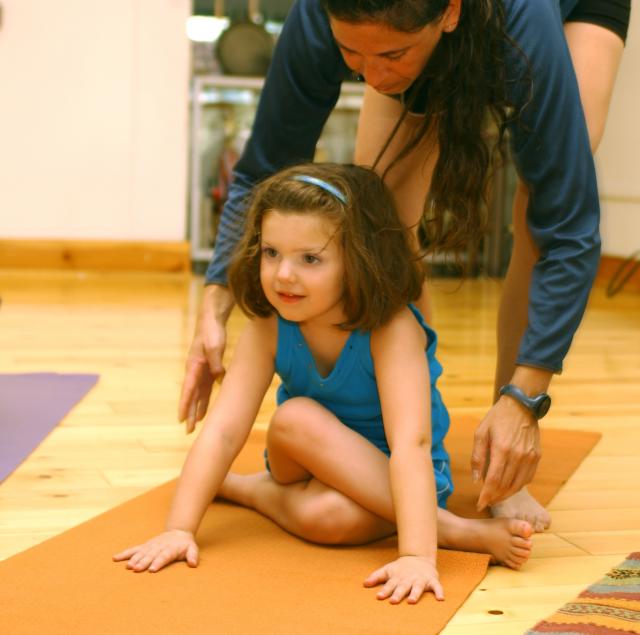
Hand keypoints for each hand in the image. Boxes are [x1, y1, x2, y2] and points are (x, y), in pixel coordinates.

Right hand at [112, 529, 198, 572]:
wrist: (178, 532)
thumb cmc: (185, 544)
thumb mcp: (192, 548)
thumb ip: (193, 555)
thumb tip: (193, 564)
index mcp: (170, 548)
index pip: (164, 556)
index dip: (158, 562)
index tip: (152, 569)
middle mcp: (159, 546)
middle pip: (150, 555)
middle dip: (143, 562)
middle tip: (136, 569)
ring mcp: (151, 546)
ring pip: (141, 552)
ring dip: (134, 559)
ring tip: (127, 567)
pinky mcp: (145, 546)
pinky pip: (134, 549)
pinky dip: (125, 553)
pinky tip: (115, 558)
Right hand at [178, 285, 232, 432]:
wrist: (212, 318)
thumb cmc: (212, 330)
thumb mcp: (215, 345)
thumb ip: (216, 362)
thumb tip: (218, 377)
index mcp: (194, 365)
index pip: (188, 389)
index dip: (186, 405)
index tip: (182, 419)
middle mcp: (195, 370)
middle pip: (192, 395)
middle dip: (190, 413)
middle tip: (188, 431)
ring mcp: (201, 369)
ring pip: (199, 393)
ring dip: (198, 408)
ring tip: (197, 423)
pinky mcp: (209, 366)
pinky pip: (207, 386)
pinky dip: (207, 397)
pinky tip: (208, 407)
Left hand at [363, 555, 443, 603]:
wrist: (419, 557)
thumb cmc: (401, 568)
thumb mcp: (388, 570)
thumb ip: (376, 576)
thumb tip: (364, 584)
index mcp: (398, 577)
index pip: (390, 584)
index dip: (384, 590)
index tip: (379, 597)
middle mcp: (409, 579)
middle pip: (403, 587)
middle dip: (398, 594)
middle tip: (393, 601)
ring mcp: (420, 579)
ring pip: (418, 587)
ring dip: (415, 594)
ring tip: (412, 601)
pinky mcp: (431, 580)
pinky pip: (437, 586)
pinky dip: (439, 592)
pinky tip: (441, 599)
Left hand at [471, 396, 540, 510]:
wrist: (521, 406)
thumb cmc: (497, 418)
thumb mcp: (481, 433)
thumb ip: (477, 457)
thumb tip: (476, 480)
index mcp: (501, 449)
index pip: (493, 480)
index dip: (486, 496)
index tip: (479, 505)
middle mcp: (518, 455)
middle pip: (505, 486)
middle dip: (494, 498)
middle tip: (485, 503)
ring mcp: (529, 457)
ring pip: (517, 486)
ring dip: (506, 495)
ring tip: (495, 498)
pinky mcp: (536, 457)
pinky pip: (527, 479)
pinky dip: (517, 487)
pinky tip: (508, 487)